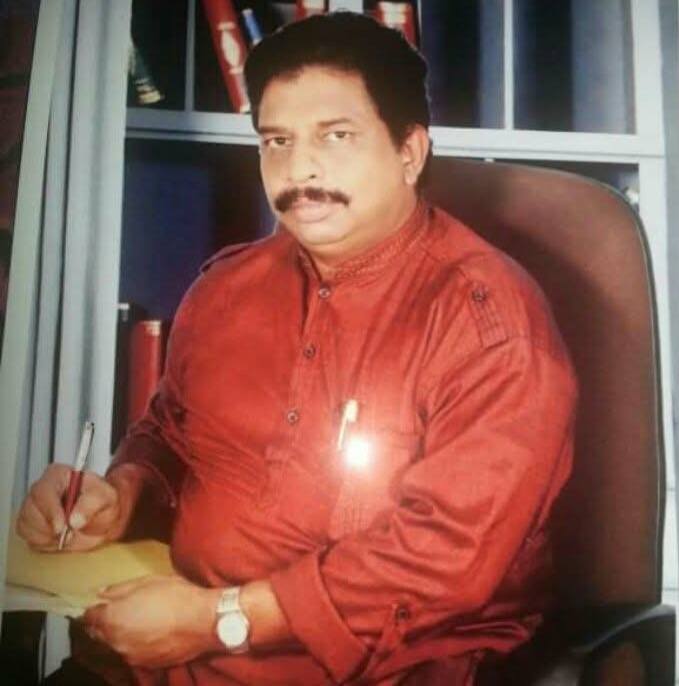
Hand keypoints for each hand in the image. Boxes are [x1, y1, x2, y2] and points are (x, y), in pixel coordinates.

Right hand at [16, 463, 145, 551]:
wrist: (102, 520)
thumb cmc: (102, 503)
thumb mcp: (106, 498)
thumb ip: (92, 504)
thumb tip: (75, 518)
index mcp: (58, 476)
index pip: (44, 491)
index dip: (51, 510)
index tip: (62, 525)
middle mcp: (42, 490)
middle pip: (30, 510)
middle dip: (49, 527)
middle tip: (68, 533)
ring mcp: (33, 507)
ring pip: (27, 525)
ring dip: (48, 536)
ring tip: (68, 534)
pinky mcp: (31, 525)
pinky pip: (29, 538)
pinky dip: (44, 543)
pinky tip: (59, 538)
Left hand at [82, 575, 222, 667]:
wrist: (203, 622)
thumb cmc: (177, 597)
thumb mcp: (148, 581)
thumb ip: (120, 589)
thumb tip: (102, 594)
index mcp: (114, 618)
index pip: (89, 617)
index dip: (94, 609)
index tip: (100, 605)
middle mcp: (117, 641)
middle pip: (99, 634)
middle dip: (105, 623)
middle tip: (120, 610)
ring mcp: (131, 655)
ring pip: (116, 645)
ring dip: (121, 634)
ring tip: (139, 621)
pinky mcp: (146, 664)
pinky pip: (133, 653)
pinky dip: (136, 644)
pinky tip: (151, 632)